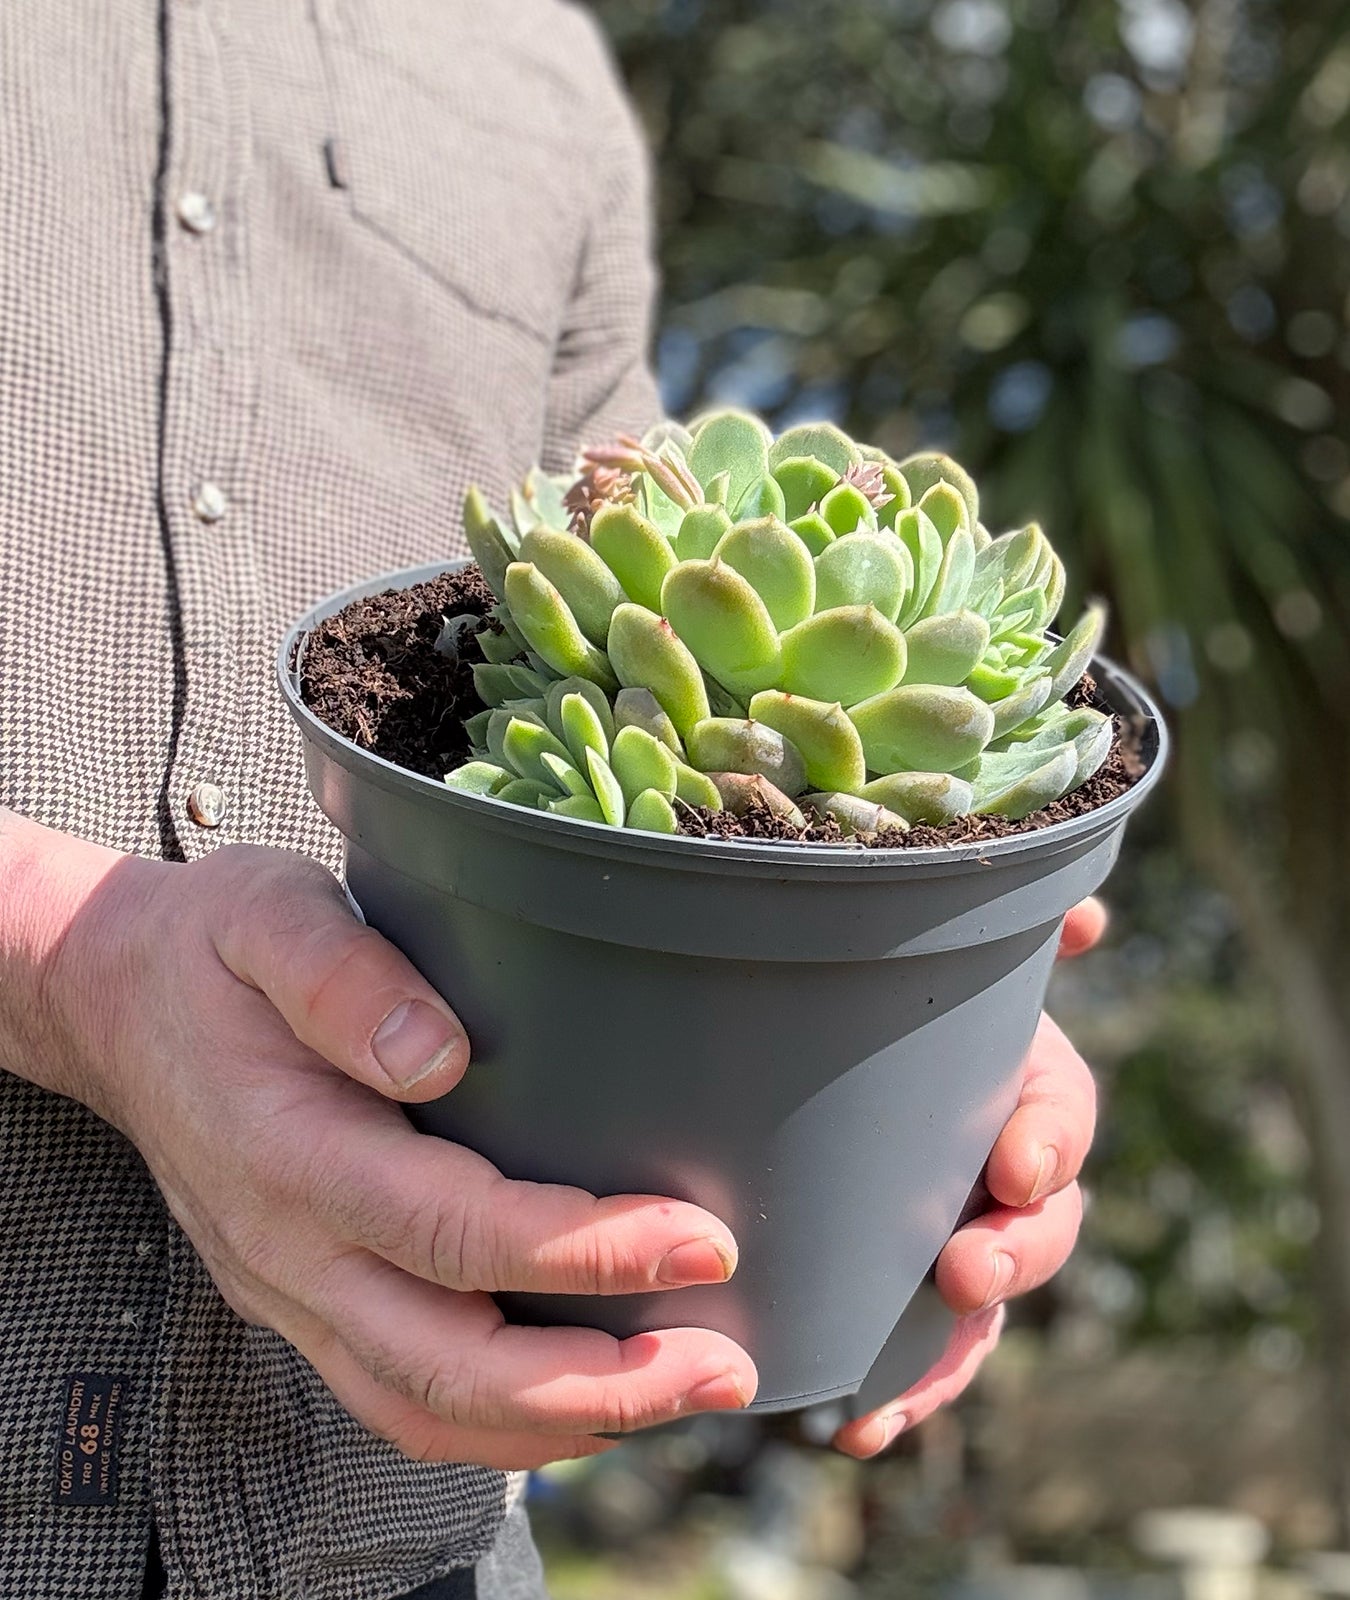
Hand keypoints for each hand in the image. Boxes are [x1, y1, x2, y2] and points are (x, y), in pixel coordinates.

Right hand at [20, 826, 755, 1468]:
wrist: (116, 1002)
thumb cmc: (212, 950)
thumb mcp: (267, 914)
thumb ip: (343, 977)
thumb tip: (441, 1055)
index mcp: (288, 1151)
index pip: (453, 1233)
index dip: (583, 1250)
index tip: (696, 1235)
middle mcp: (287, 1249)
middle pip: (449, 1365)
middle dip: (600, 1383)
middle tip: (723, 1363)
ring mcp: (289, 1290)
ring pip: (426, 1408)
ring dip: (563, 1422)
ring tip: (682, 1390)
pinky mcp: (304, 1300)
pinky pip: (399, 1398)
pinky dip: (500, 1423)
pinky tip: (585, 1400)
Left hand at [833, 897, 1104, 1457]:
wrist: (818, 1077)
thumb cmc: (889, 1016)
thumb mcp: (928, 975)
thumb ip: (987, 942)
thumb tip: (1082, 912)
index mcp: (1015, 1090)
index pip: (1059, 1117)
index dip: (1049, 1143)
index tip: (1017, 1167)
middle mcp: (1002, 1175)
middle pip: (1041, 1228)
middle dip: (1013, 1256)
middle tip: (963, 1271)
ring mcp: (963, 1240)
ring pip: (984, 1310)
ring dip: (950, 1355)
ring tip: (896, 1392)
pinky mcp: (909, 1297)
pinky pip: (921, 1355)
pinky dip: (896, 1395)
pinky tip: (853, 1429)